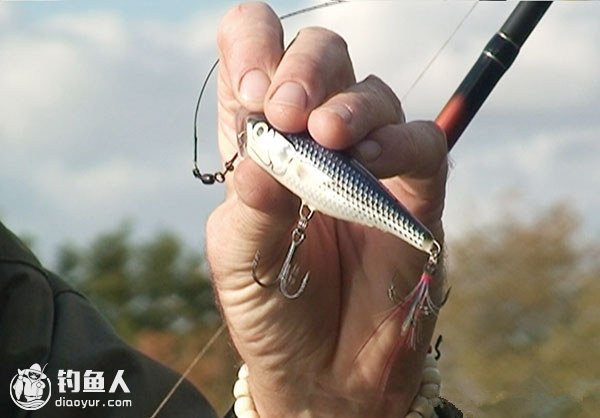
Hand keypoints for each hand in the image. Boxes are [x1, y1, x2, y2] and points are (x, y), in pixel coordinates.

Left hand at [206, 3, 447, 416]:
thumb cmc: (271, 309)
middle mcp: (316, 142)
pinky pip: (422, 146)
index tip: (255, 89)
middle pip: (322, 57)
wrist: (322, 371)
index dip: (253, 47)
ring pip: (373, 94)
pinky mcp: (414, 195)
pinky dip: (399, 143)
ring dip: (348, 105)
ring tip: (328, 136)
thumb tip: (266, 150)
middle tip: (285, 111)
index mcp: (263, 146)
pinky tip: (368, 161)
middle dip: (304, 68)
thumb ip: (251, 202)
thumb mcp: (239, 257)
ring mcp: (370, 165)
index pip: (257, 59)